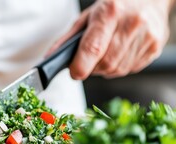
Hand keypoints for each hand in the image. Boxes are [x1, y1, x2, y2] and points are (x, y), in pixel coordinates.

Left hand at [47, 0, 172, 79]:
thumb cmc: (115, 7)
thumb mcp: (88, 16)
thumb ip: (68, 38)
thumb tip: (51, 57)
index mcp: (110, 13)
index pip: (93, 48)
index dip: (80, 65)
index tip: (74, 72)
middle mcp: (131, 24)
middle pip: (105, 63)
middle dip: (92, 68)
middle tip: (89, 60)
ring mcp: (146, 36)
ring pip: (117, 70)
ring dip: (105, 68)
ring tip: (106, 52)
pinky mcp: (155, 47)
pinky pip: (130, 69)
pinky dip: (119, 66)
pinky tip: (120, 52)